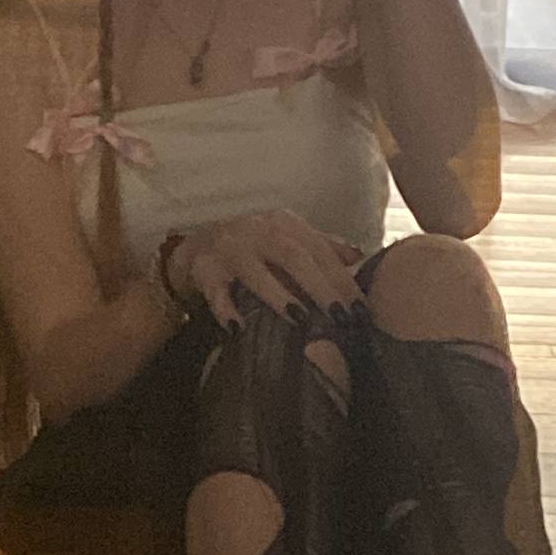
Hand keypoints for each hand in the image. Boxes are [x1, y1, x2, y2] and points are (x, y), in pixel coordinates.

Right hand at [165, 210, 365, 329]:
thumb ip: (321, 247)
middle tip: (342, 317)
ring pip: (256, 271)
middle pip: (293, 256)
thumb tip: (360, 257)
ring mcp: (229, 250)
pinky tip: (238, 329)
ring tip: (300, 319)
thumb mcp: (284, 239)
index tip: (362, 309)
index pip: (319, 250)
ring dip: (278, 295)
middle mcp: (257, 232)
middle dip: (320, 287)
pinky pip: (215, 292)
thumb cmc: (249, 248)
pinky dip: (226, 310)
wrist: (193, 247)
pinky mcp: (204, 270)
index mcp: (282, 225)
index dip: (342, 279)